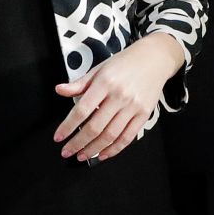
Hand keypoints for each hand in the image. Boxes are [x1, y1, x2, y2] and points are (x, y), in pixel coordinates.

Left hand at [54, 33, 184, 161]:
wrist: (154, 58)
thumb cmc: (124, 63)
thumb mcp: (99, 69)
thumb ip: (79, 84)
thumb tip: (59, 90)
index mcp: (105, 83)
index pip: (82, 110)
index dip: (68, 126)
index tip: (59, 137)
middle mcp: (119, 96)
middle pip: (95, 127)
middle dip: (78, 143)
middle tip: (67, 152)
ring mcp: (133, 107)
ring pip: (110, 135)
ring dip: (94, 149)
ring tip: (82, 155)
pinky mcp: (144, 114)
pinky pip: (128, 137)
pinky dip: (114, 149)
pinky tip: (103, 154)